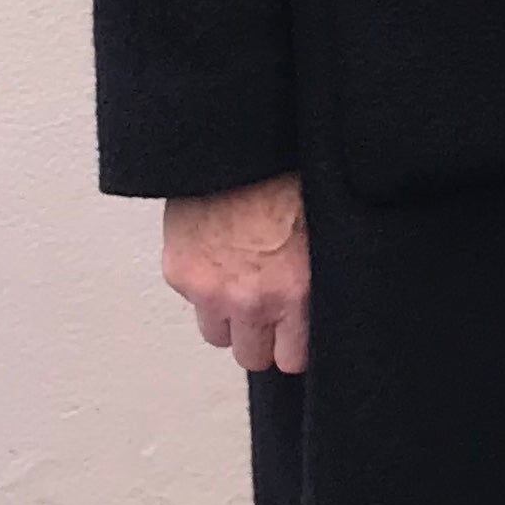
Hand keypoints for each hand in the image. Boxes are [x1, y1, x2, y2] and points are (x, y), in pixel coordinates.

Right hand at [164, 176, 310, 373]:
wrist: (240, 145)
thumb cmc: (288, 179)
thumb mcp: (325, 234)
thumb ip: (315, 280)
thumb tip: (316, 307)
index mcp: (295, 292)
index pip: (292, 359)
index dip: (294, 345)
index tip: (296, 334)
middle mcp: (251, 300)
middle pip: (251, 357)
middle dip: (262, 337)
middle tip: (269, 309)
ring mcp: (209, 289)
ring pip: (217, 335)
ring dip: (229, 317)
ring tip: (244, 282)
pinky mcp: (179, 273)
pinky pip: (193, 301)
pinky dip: (204, 286)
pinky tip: (221, 255)